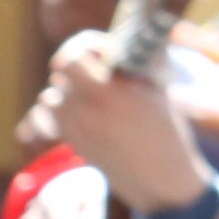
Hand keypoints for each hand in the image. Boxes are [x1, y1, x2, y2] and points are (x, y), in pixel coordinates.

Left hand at [40, 31, 211, 210]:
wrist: (160, 181)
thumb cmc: (167, 130)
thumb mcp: (158, 89)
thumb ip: (135, 61)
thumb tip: (123, 36)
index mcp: (111, 93)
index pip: (73, 55)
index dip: (85, 45)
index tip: (101, 50)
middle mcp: (87, 109)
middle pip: (60, 70)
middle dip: (76, 64)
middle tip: (95, 69)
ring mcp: (75, 128)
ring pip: (51, 94)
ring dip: (67, 89)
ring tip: (92, 93)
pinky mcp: (71, 142)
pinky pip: (52, 114)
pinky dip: (63, 108)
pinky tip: (85, 111)